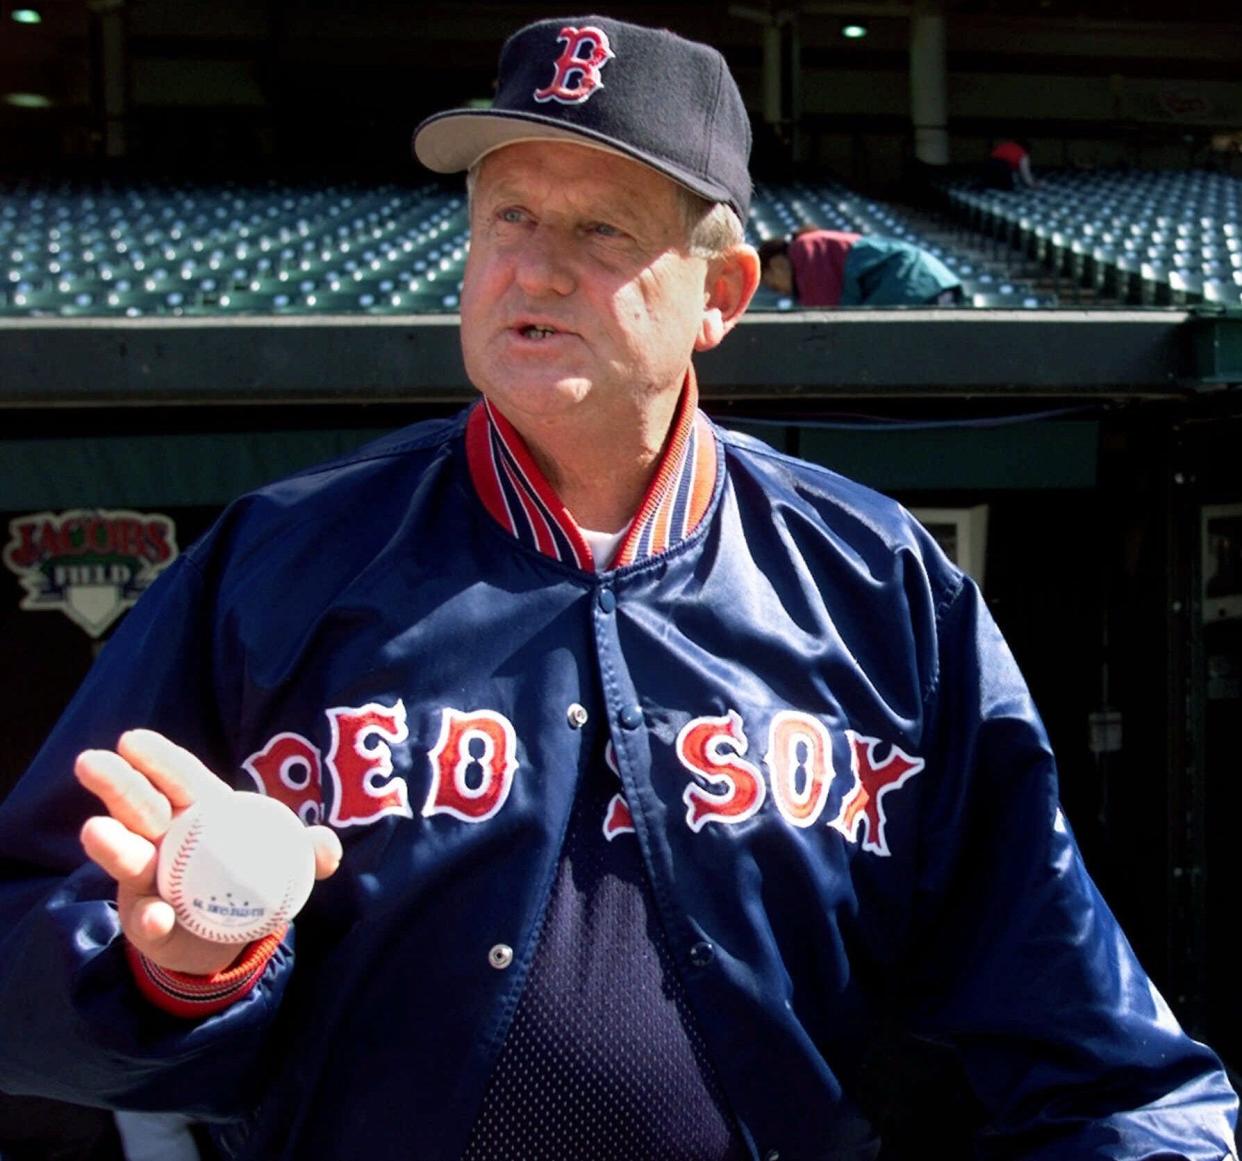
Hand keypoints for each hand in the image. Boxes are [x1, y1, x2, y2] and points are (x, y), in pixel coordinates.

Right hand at [75, 729, 341, 975]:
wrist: (226, 938)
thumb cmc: (252, 878)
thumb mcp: (286, 862)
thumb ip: (308, 853)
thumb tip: (328, 847)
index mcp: (203, 812)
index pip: (181, 778)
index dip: (159, 759)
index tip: (132, 740)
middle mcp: (166, 838)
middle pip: (140, 806)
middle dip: (117, 784)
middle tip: (89, 762)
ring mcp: (149, 876)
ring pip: (128, 856)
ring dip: (113, 845)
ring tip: (96, 831)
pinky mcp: (145, 919)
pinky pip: (146, 917)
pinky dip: (150, 917)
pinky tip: (154, 918)